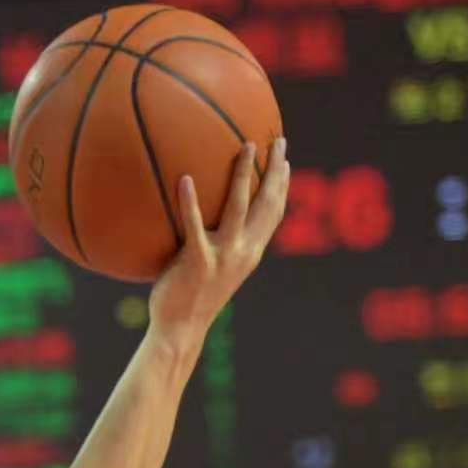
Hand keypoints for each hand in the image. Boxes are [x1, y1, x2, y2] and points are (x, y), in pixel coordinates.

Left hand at [147, 137, 290, 341]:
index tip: (286, 160)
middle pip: (268, 203)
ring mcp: (223, 256)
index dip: (283, 185)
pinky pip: (193, 225)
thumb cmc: (191, 296)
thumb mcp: (214, 268)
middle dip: (276, 170)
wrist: (181, 328)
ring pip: (240, 207)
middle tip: (277, 140)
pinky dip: (189, 201)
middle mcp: (244, 251)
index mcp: (251, 252)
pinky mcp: (198, 261)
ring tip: (244, 146)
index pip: (274, 213)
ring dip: (244, 174)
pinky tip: (183, 178)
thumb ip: (218, 244)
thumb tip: (207, 221)